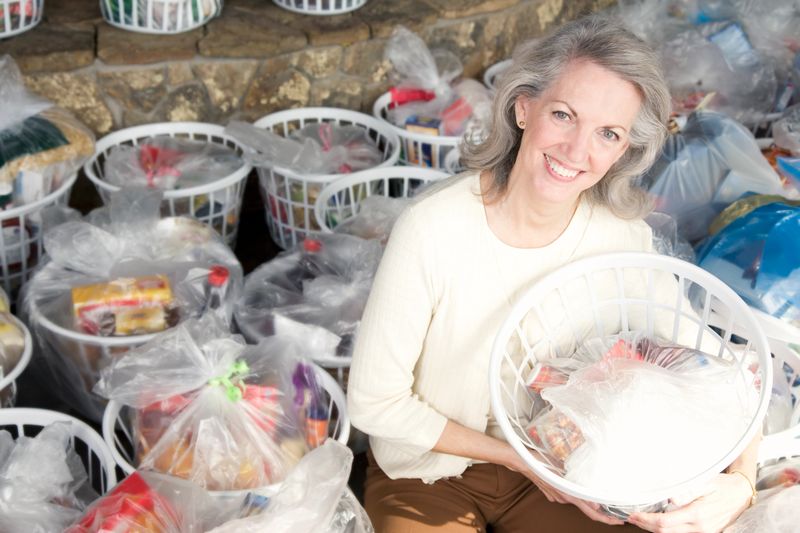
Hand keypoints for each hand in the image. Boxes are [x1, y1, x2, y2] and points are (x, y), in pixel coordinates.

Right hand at [504, 452, 624, 525]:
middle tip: (617, 514)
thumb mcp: (560, 470)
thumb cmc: (539, 461)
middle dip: (602, 513)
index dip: (605, 519)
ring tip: (604, 499)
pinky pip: (569, 495)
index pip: (591, 511)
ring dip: (589, 502)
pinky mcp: (553, 492)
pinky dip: (577, 495)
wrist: (521, 460)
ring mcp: (558, 496)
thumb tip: (595, 503)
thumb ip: (577, 488)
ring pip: (577, 501)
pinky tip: (581, 488)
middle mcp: (564, 498)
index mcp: (568, 495)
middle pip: (587, 509)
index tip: (618, 521)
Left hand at [628, 473, 752, 532]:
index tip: (635, 515)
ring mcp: (704, 532)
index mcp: (697, 514)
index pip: (665, 523)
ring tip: (644, 520)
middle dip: (646, 526)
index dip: (646, 520)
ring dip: (656, 529)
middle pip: (665, 532)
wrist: (742, 494)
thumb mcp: (706, 483)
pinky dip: (669, 530)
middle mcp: (701, 527)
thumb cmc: (723, 485)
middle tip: (634, 518)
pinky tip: (661, 523)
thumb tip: (671, 497)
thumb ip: (688, 491)